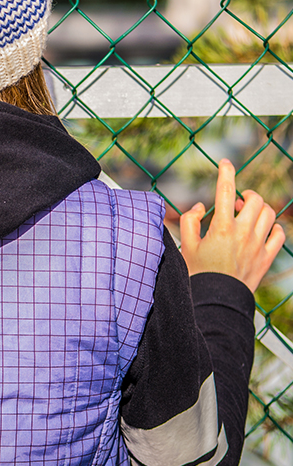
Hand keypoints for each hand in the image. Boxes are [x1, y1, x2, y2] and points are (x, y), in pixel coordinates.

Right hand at [180, 158, 284, 292]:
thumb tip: (202, 206)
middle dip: (246, 193)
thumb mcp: (185, 245)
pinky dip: (273, 227)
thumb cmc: (197, 274)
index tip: (225, 162)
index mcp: (221, 227)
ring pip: (269, 214)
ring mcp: (257, 246)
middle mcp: (242, 233)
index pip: (226, 190)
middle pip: (254, 199)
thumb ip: (189, 220)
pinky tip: (263, 229)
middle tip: (237, 200)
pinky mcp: (266, 258)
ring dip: (259, 208)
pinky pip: (279, 234)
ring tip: (247, 213)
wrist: (215, 302)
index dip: (226, 172)